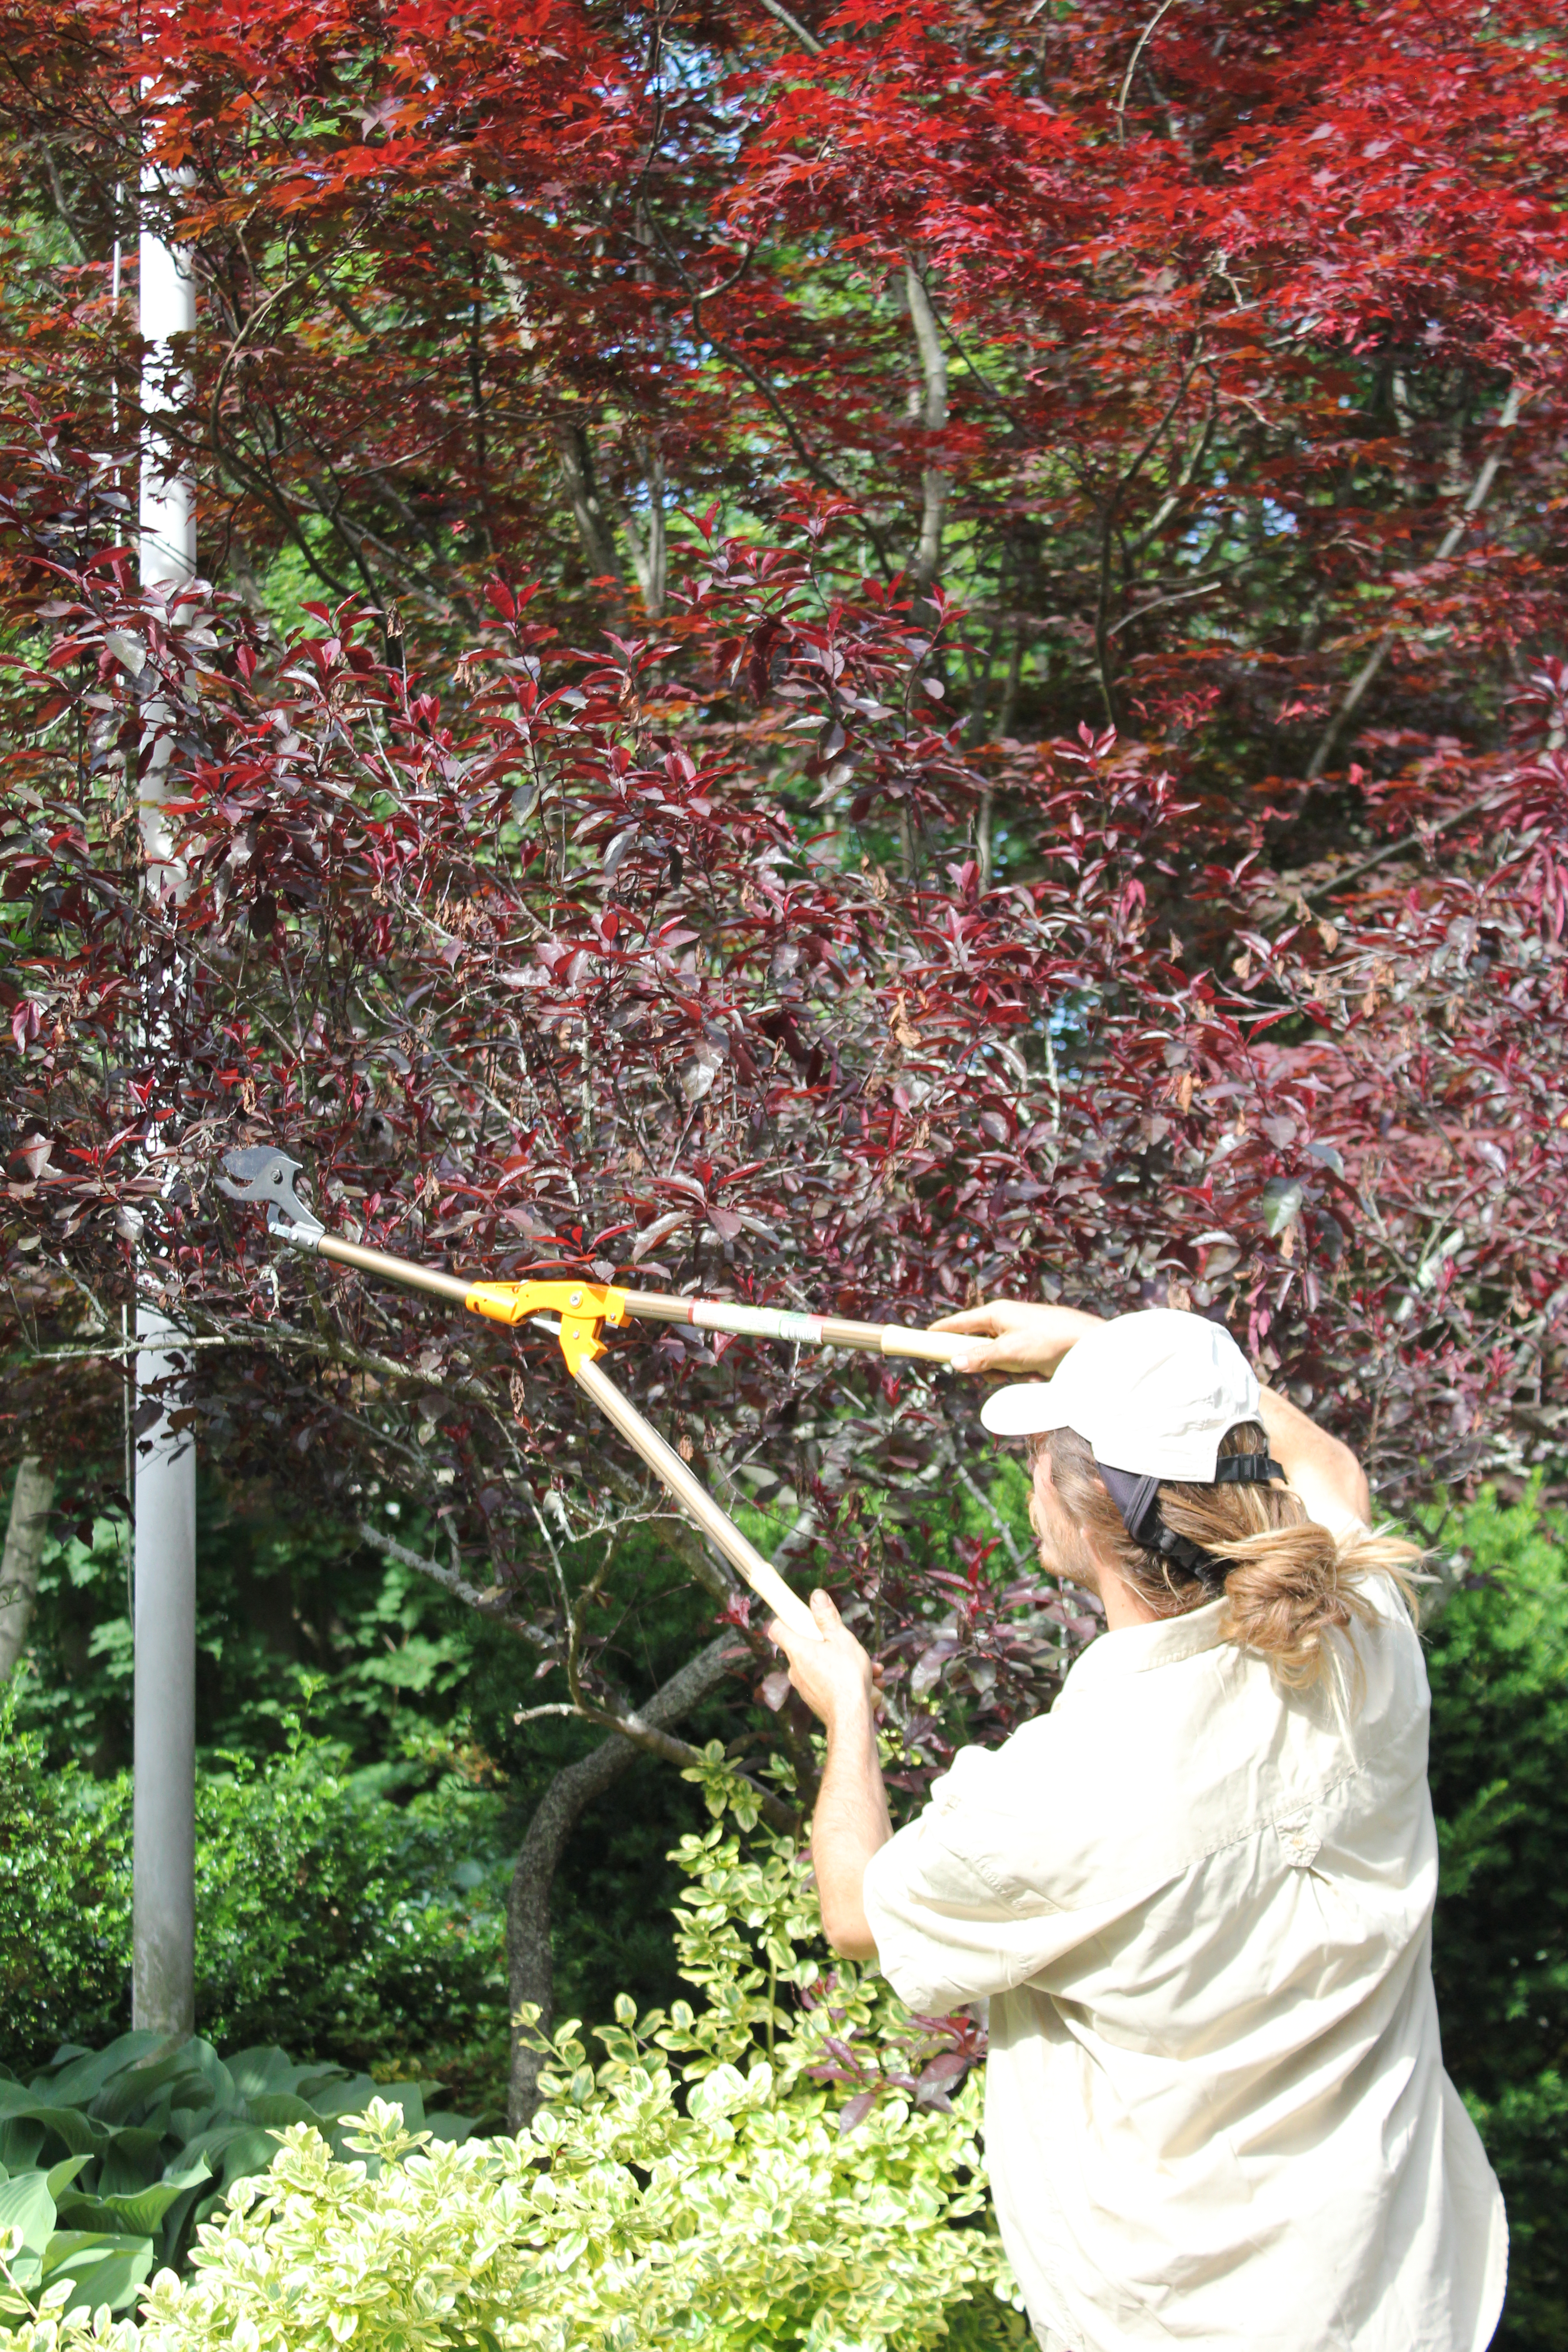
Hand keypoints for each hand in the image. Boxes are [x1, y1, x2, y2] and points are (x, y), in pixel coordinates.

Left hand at [768, 1590, 878, 1732]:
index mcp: (797, 1650)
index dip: (785, 1619)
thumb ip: (827, 1617)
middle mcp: (795, 1669)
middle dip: (831, 1645)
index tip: (798, 1615)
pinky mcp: (815, 1700)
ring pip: (823, 1666)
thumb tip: (816, 1596)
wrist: (851, 1718)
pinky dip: (844, 1680)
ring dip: (845, 1664)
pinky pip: (828, 1683)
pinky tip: (869, 1683)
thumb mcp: (841, 1638)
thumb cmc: (847, 1676)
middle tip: (852, 1648)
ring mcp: (804, 1687)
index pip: (777, 1628)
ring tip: (870, 1669)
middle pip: (806, 1647)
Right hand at [929, 1299, 1102, 1377]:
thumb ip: (980, 1358)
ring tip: (1027, 1374)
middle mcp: (1005, 1322)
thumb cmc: (1050, 1339)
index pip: (959, 1322)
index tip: (924, 1338)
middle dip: (985, 1367)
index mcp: (996, 1313)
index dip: (941, 1331)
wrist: (1090, 1344)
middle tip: (1001, 1374)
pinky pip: (1014, 1367)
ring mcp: (1018, 1337)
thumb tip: (953, 1362)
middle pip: (976, 1348)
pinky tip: (1039, 1375)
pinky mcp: (1031, 1350)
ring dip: (1007, 1373)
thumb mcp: (1010, 1351)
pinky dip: (1023, 1375)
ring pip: (996, 1362)